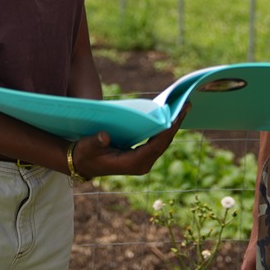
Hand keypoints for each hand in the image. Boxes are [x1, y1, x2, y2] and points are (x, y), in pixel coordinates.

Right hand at [72, 104, 188, 177]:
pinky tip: (171, 114)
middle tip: (187, 105)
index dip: (167, 132)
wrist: (82, 164)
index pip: (155, 147)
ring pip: (163, 141)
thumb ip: (95, 142)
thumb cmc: (84, 155)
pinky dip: (165, 127)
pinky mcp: (142, 154)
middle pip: (164, 143)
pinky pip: (158, 140)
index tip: (176, 117)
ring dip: (173, 125)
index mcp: (132, 164)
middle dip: (176, 124)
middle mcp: (142, 164)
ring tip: (184, 106)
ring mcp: (143, 160)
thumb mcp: (86, 147)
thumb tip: (105, 136)